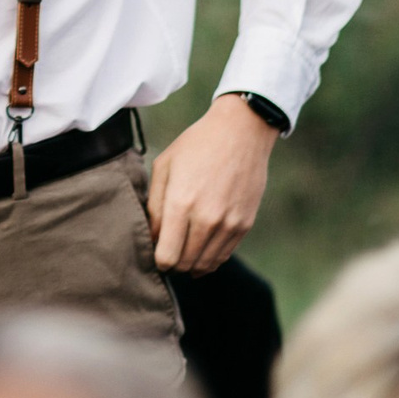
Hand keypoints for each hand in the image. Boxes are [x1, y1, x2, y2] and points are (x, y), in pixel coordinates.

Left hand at [146, 95, 277, 273]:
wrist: (241, 133)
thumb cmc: (196, 146)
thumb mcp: (164, 167)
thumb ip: (155, 205)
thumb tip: (153, 237)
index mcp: (181, 203)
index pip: (167, 256)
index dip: (158, 260)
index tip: (154, 252)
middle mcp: (206, 218)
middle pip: (185, 264)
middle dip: (172, 264)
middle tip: (166, 252)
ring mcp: (229, 224)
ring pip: (205, 264)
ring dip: (191, 264)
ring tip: (182, 252)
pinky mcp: (245, 224)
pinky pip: (224, 255)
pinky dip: (210, 258)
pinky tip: (200, 249)